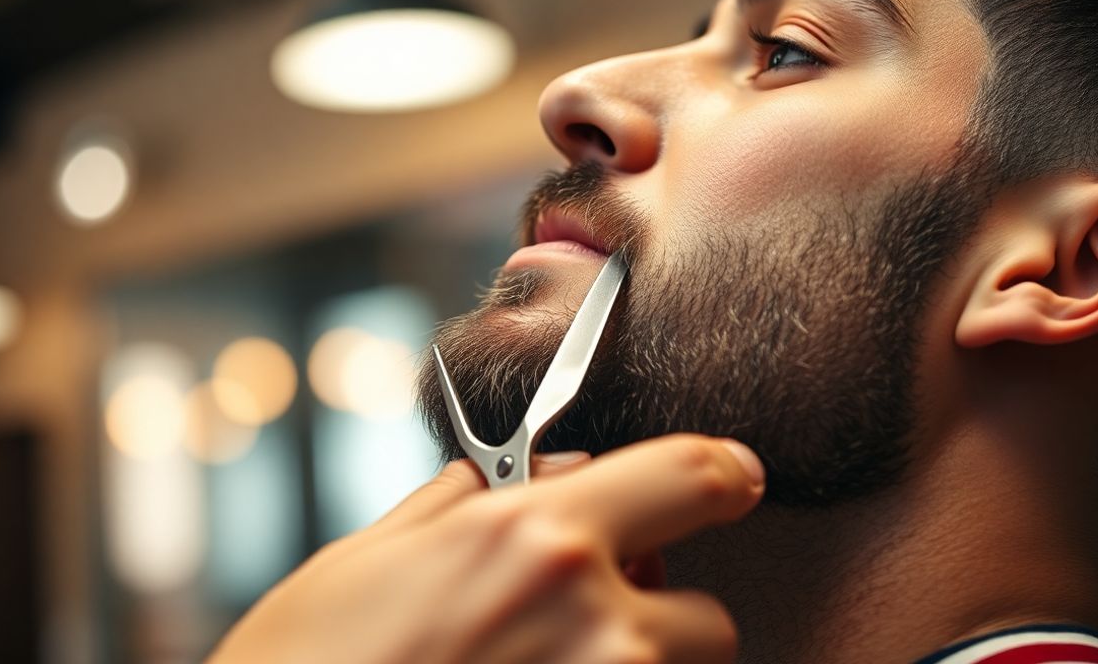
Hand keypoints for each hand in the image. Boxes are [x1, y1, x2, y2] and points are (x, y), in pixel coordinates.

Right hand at [207, 434, 764, 663]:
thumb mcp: (364, 559)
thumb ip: (454, 508)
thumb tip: (503, 481)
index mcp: (537, 540)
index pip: (692, 477)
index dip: (724, 473)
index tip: (733, 480)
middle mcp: (593, 623)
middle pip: (710, 616)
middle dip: (662, 616)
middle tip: (590, 620)